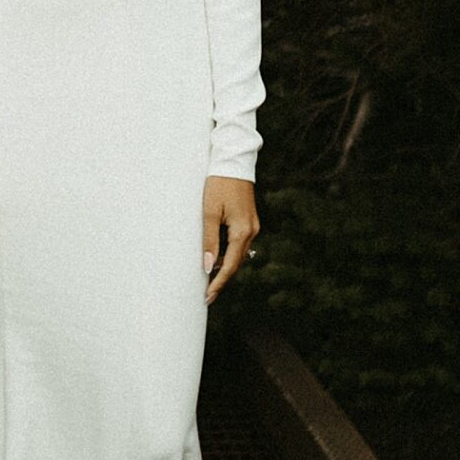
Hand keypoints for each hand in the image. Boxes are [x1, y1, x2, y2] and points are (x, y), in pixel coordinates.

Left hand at [202, 175, 259, 304]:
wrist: (233, 162)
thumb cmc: (218, 185)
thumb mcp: (209, 212)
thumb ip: (209, 240)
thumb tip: (208, 266)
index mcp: (242, 231)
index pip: (230, 265)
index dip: (218, 282)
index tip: (208, 297)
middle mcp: (252, 231)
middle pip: (236, 262)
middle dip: (222, 278)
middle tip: (207, 294)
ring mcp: (252, 226)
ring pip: (238, 253)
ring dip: (225, 265)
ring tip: (208, 278)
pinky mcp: (249, 220)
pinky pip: (239, 242)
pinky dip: (229, 252)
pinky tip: (217, 256)